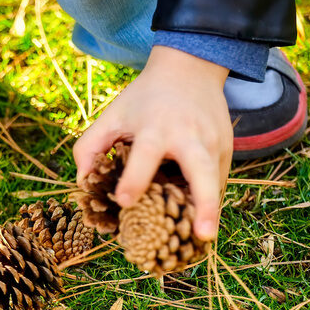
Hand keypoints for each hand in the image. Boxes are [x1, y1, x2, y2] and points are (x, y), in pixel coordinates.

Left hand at [73, 46, 232, 239]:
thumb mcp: (113, 114)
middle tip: (202, 236)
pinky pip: (218, 183)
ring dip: (210, 212)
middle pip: (202, 172)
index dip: (134, 178)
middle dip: (204, 204)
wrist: (190, 69)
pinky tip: (200, 224)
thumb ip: (90, 146)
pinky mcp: (227, 151)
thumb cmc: (144, 99)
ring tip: (204, 240)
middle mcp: (191, 136)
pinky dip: (209, 203)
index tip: (124, 202)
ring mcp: (214, 144)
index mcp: (157, 127)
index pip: (146, 155)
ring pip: (215, 183)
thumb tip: (82, 183)